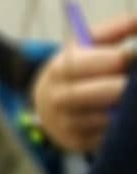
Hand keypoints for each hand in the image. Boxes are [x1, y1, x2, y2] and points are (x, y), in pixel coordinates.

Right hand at [31, 14, 136, 152]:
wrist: (44, 104)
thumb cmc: (76, 69)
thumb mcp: (85, 45)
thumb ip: (113, 30)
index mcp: (60, 68)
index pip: (95, 63)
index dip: (121, 59)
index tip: (133, 58)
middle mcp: (59, 98)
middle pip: (108, 93)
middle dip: (130, 87)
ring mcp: (67, 123)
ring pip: (111, 117)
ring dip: (129, 109)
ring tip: (133, 98)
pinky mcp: (77, 143)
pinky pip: (109, 136)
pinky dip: (123, 126)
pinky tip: (127, 116)